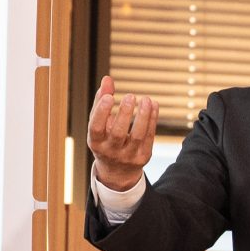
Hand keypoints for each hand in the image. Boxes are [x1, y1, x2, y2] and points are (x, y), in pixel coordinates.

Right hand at [87, 75, 158, 191]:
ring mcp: (128, 156)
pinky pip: (149, 137)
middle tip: (130, 96)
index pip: (96, 128)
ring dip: (143, 116)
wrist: (117, 171)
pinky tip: (154, 105)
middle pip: (118, 133)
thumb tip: (107, 79)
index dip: (101, 112)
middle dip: (125, 114)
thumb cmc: (105, 139)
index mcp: (96, 142)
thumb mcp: (99, 123)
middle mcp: (110, 151)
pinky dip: (152, 120)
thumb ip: (102, 101)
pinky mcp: (143, 157)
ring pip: (137, 136)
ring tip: (146, 99)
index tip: (109, 97)